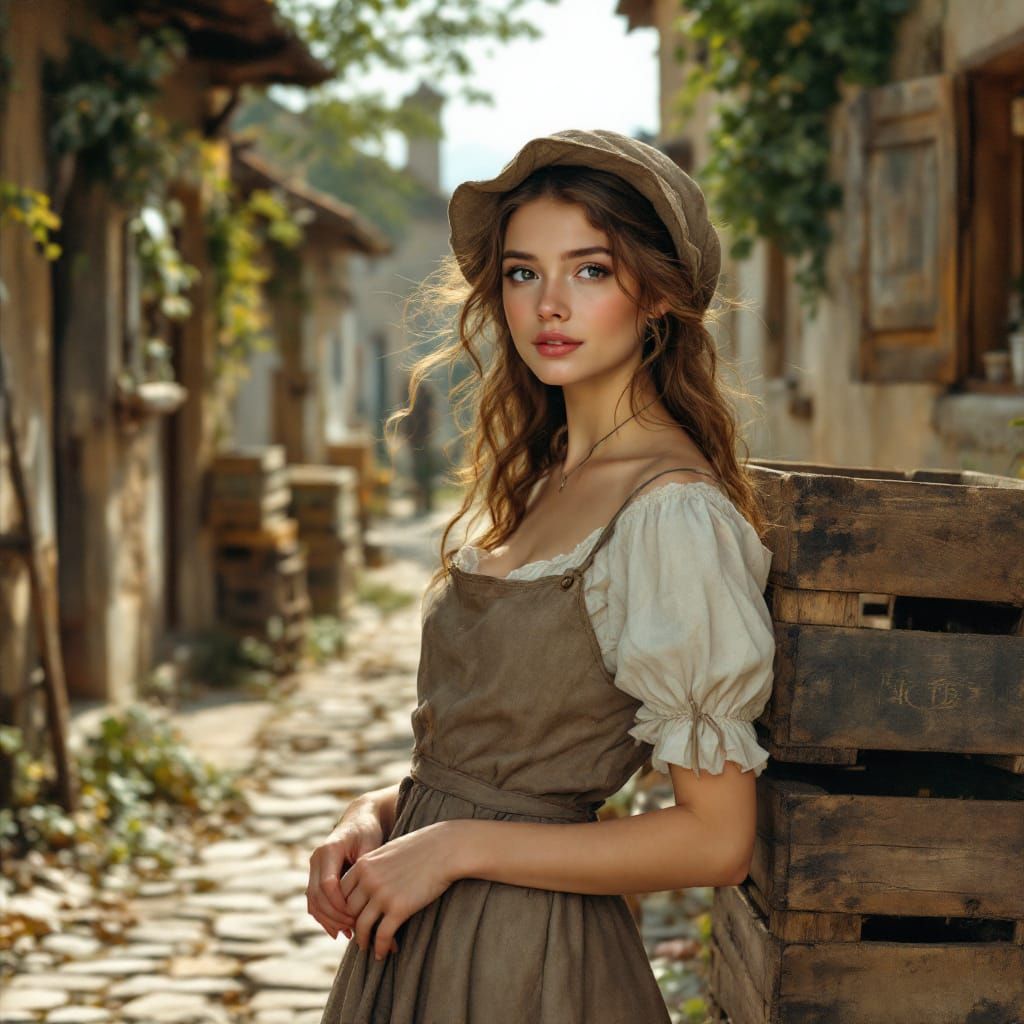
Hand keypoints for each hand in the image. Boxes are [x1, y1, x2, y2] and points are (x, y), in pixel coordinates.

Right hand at [307, 800, 390, 943]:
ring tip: (348, 933)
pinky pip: (315, 902)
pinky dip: (324, 918)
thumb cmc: (369, 831)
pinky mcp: (316, 877)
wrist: (360, 819)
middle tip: (353, 930)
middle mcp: (317, 859)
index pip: (326, 884)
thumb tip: (369, 895)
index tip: (356, 916)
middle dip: (334, 916)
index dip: (339, 904)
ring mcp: (314, 868)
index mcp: (328, 849)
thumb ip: (366, 868)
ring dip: (328, 921)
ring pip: (312, 902)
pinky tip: (339, 931)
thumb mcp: (371, 845)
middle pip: (316, 896)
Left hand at [340, 819, 458, 960]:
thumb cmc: (421, 848)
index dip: (344, 908)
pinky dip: (380, 947)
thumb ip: (374, 867)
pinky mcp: (399, 908)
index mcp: (364, 864)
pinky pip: (382, 935)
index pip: (341, 892)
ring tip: (367, 948)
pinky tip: (383, 953)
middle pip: (349, 911)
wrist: (445, 849)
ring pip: (362, 926)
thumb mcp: (389, 851)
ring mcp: (383, 894)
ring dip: (363, 941)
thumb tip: (367, 884)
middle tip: (357, 934)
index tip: (351, 917)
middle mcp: (369, 879)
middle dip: (351, 925)